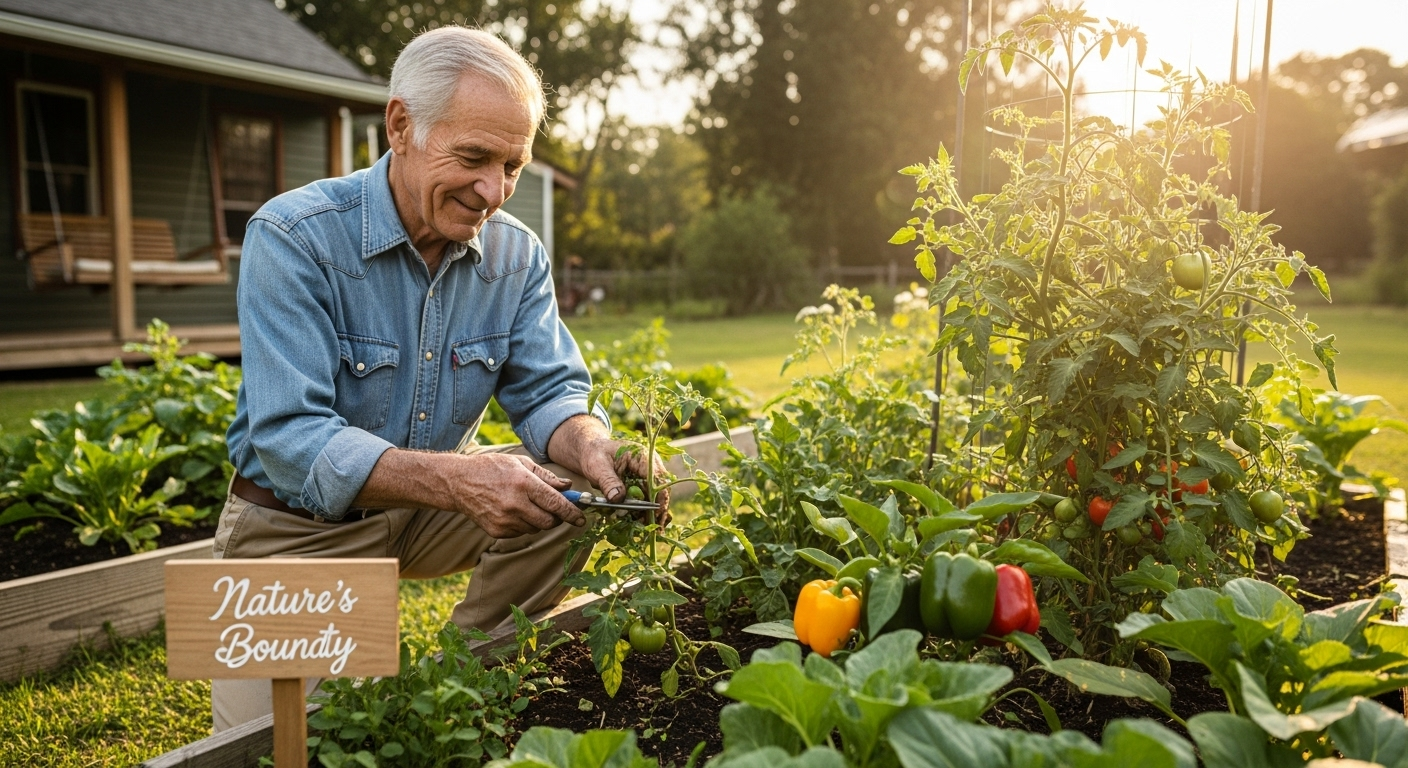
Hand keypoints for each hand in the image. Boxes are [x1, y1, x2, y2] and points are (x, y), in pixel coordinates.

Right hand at [446, 452, 587, 537]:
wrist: (459, 482)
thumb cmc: (492, 468)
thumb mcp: (520, 463)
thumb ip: (546, 476)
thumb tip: (568, 487)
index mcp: (524, 483)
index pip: (556, 503)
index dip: (572, 513)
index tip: (581, 519)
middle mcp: (515, 504)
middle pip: (549, 522)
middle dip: (556, 518)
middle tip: (554, 509)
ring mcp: (504, 520)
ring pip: (536, 528)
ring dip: (539, 521)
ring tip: (526, 505)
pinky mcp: (496, 531)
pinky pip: (520, 532)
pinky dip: (523, 524)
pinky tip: (512, 511)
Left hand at [576, 436, 670, 526]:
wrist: (592, 452)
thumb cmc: (595, 455)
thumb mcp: (598, 467)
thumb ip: (608, 482)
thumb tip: (618, 498)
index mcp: (642, 456)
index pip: (657, 479)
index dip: (658, 499)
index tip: (654, 516)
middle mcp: (650, 465)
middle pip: (661, 490)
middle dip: (657, 510)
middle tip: (654, 530)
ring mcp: (648, 475)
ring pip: (656, 497)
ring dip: (651, 513)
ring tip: (646, 529)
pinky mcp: (643, 484)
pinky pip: (647, 499)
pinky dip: (643, 511)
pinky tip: (639, 522)